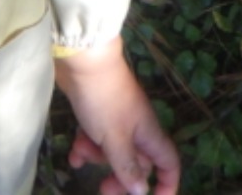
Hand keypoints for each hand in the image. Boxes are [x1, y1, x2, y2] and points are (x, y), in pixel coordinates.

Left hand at [52, 37, 180, 194]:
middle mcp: (137, 129)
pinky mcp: (97, 112)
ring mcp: (116, 119)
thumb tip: (142, 192)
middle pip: (137, 163)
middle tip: (103, 189)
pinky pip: (96, 138)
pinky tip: (73, 155)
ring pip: (113, 150)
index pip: (168, 164)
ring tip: (79, 155)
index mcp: (148, 135)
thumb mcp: (115, 139)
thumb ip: (128, 167)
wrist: (82, 60)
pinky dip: (85, 146)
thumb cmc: (104, 100)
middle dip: (121, 178)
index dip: (167, 184)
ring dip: (97, 158)